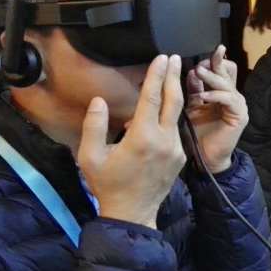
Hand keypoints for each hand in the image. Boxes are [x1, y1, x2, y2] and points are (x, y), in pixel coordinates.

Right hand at [77, 55, 185, 228]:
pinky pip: (176, 130)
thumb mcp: (90, 156)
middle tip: (173, 57)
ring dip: (174, 93)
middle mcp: (164, 140)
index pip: (152, 98)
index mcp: (143, 138)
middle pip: (173, 100)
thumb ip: (93, 126)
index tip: (160, 57)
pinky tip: (165, 107)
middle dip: (173, 76)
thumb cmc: (108, 184)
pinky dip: (172, 115)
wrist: (132, 213)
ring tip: (172, 74)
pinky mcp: (180, 156)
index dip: (156, 75)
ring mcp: (175, 149)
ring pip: (177, 115)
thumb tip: (98, 101)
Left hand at [185, 45, 248, 172]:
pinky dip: (215, 95)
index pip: (223, 69)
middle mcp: (233, 96)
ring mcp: (238, 105)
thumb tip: (191, 71)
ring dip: (211, 77)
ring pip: (227, 83)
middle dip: (214, 63)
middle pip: (228, 70)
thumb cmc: (198, 134)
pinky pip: (229, 99)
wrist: (206, 158)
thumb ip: (195, 90)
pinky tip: (203, 95)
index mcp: (222, 93)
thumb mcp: (193, 107)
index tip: (199, 58)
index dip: (213, 61)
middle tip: (199, 63)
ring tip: (198, 72)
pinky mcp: (240, 115)